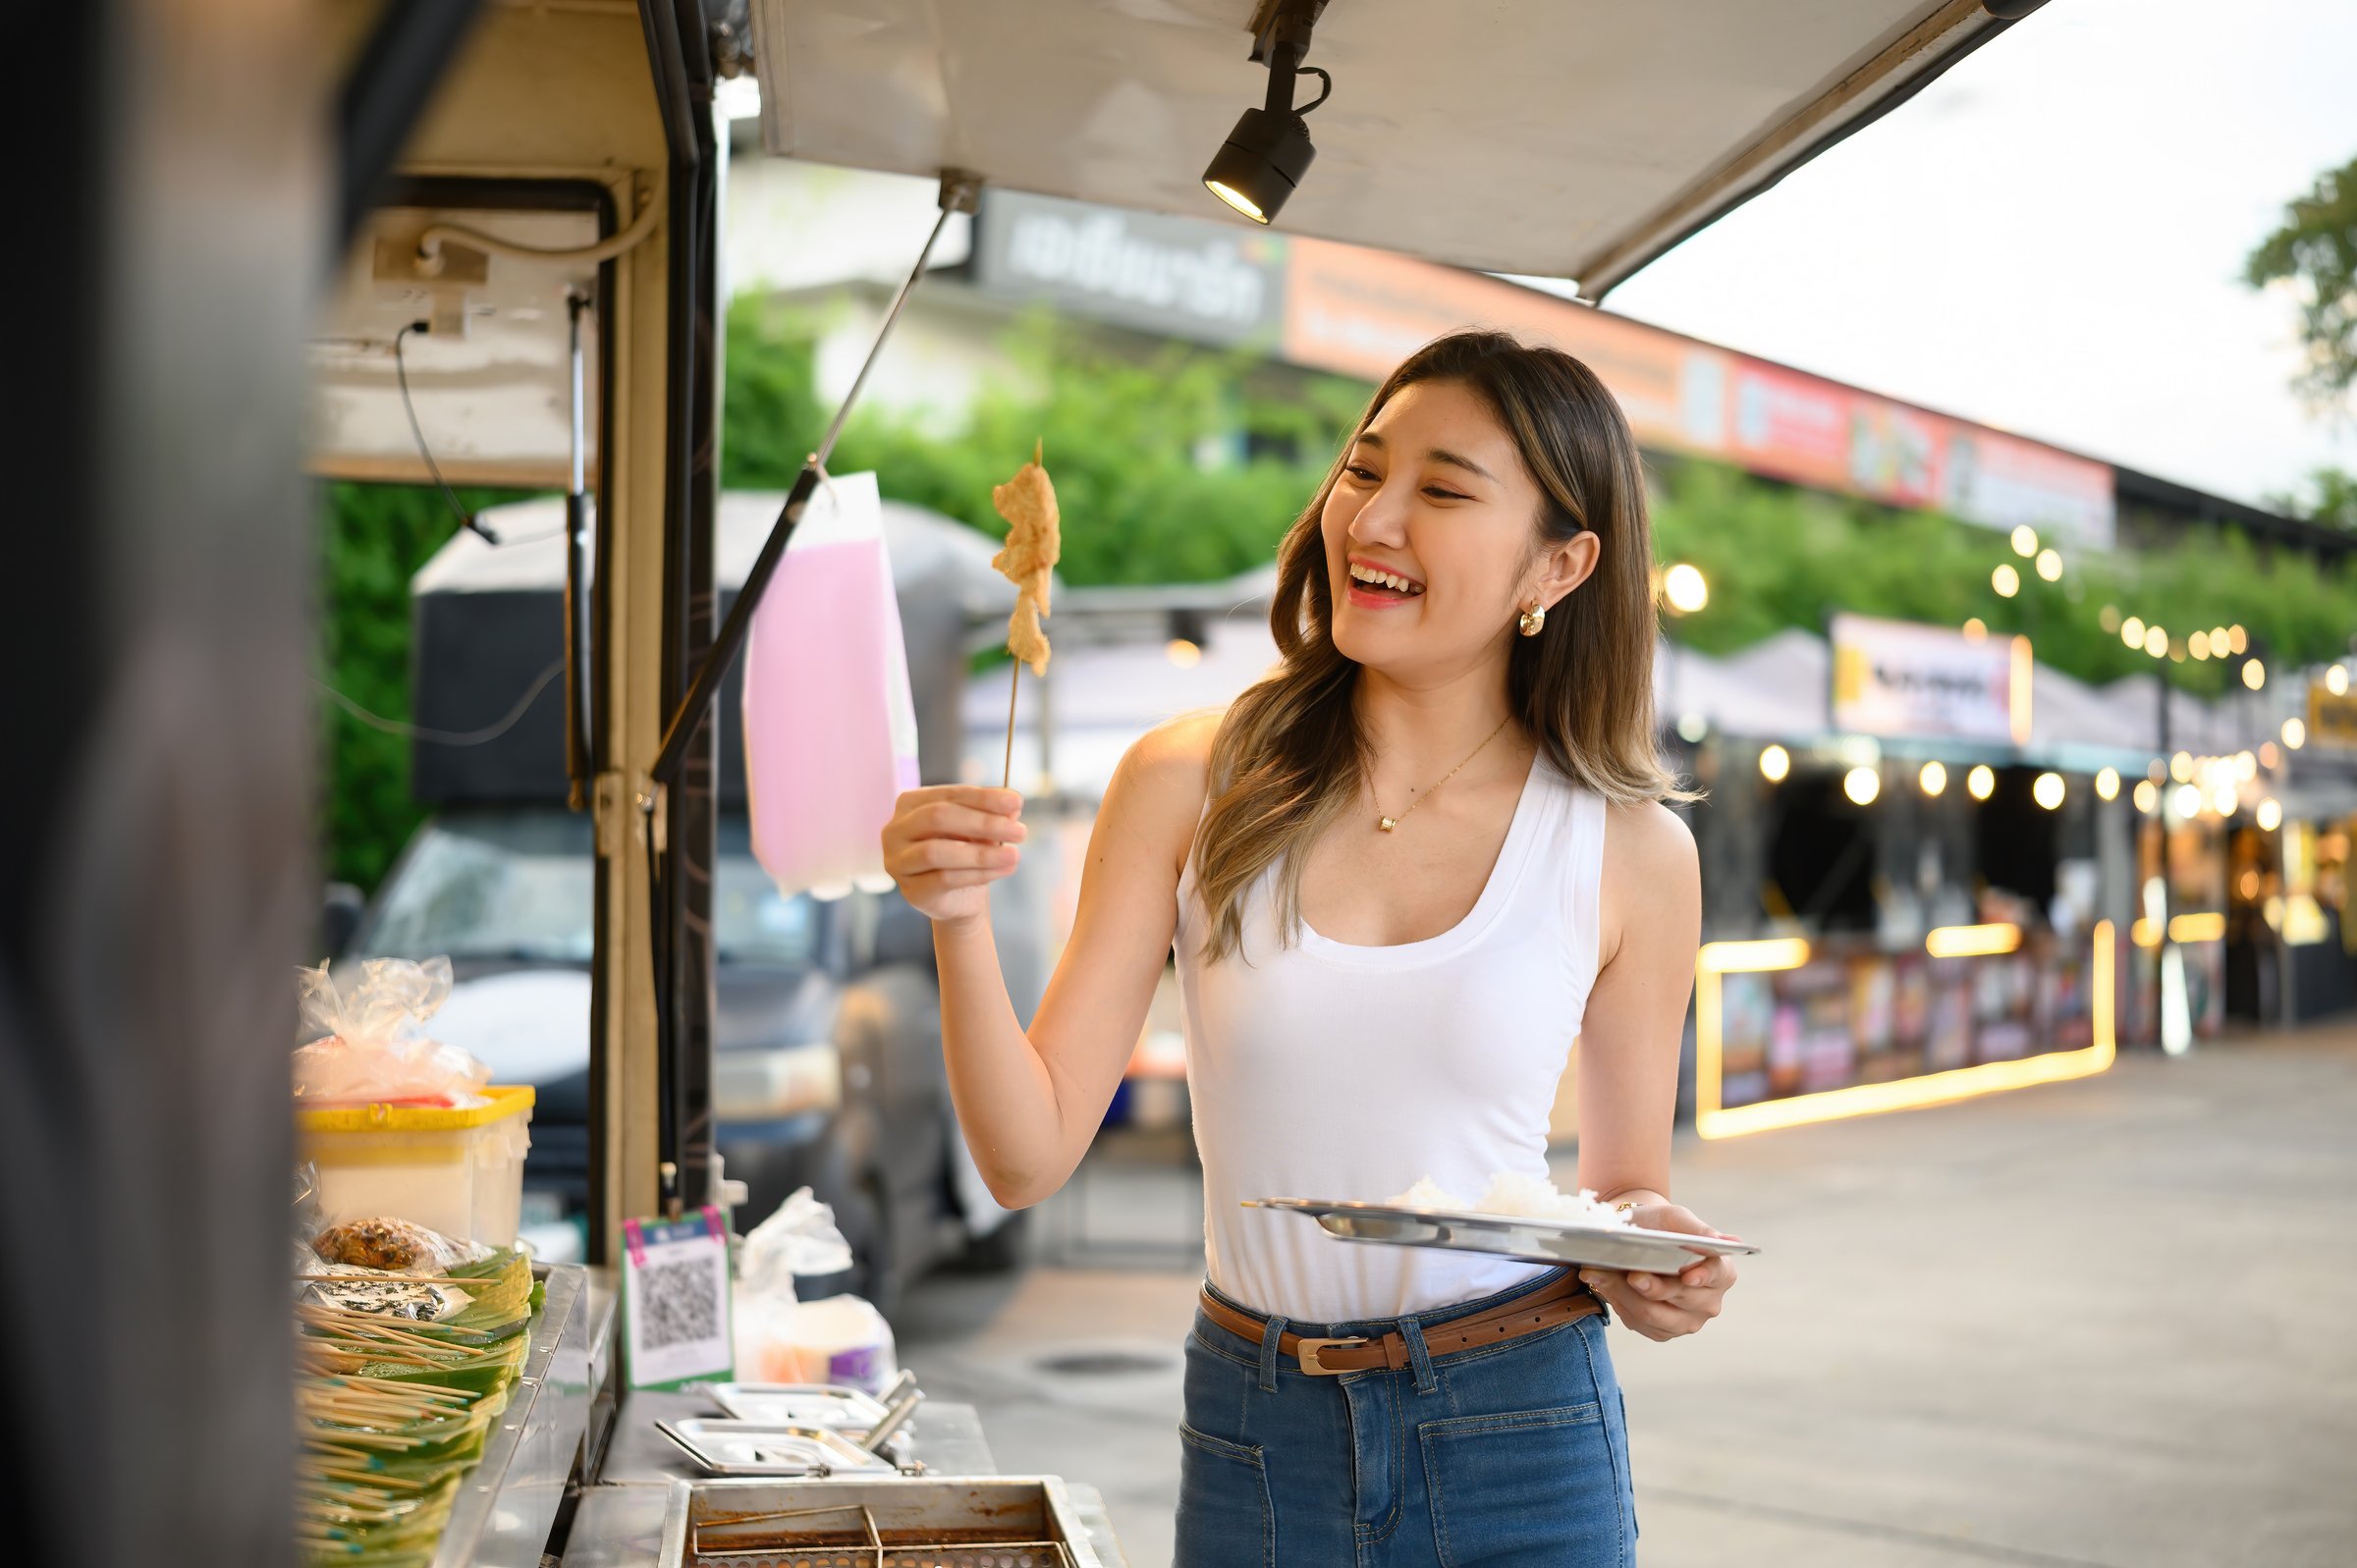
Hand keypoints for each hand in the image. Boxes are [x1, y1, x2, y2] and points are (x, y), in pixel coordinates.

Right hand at [881, 785, 1026, 925]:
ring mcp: (897, 862)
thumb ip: (991, 815)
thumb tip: (1012, 806)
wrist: (960, 897)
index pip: (949, 794)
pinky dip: (978, 874)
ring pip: (938, 852)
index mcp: (910, 803)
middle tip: (1020, 831)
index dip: (983, 797)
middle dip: (983, 823)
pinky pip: (944, 879)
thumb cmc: (966, 852)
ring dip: (981, 853)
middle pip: (938, 817)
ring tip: (1014, 854)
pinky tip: (1003, 869)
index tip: (1016, 801)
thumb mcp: (980, 829)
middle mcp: (895, 830)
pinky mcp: (911, 890)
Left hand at [1578, 1203, 1739, 1342]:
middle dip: (1652, 1286)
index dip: (1703, 1276)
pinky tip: (1606, 1283)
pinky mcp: (1661, 1332)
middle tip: (1630, 1273)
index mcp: (1722, 1272)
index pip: (1718, 1275)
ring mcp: (1687, 1321)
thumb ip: (1698, 1230)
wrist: (1636, 1240)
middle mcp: (1709, 1302)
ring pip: (1653, 1313)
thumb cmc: (1660, 1226)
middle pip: (1680, 1297)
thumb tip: (1727, 1241)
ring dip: (1625, 1293)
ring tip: (1601, 1274)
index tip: (1687, 1276)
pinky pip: (1637, 1321)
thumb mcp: (1676, 1219)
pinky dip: (1618, 1301)